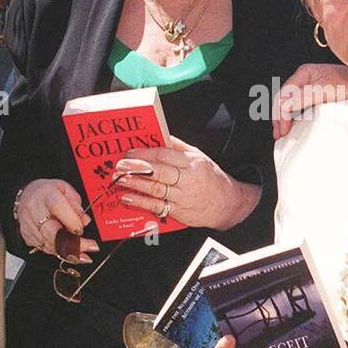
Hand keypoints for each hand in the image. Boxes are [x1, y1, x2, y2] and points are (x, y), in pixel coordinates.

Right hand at [15, 178, 97, 259]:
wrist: (27, 196)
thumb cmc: (48, 193)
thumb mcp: (66, 190)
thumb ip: (77, 205)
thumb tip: (85, 221)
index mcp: (47, 196)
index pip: (58, 208)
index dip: (72, 222)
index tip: (82, 230)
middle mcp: (35, 211)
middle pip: (52, 232)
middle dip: (74, 244)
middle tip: (90, 247)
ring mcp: (29, 225)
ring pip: (49, 244)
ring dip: (68, 252)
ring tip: (83, 255)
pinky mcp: (27, 236)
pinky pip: (44, 248)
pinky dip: (59, 252)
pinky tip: (70, 253)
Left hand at [112, 135, 260, 230]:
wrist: (227, 204)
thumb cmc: (211, 178)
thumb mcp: (200, 157)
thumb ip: (179, 147)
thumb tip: (161, 135)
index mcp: (193, 163)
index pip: (166, 155)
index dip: (146, 153)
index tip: (130, 152)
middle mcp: (188, 180)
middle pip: (159, 172)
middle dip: (137, 168)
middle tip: (120, 165)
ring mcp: (184, 197)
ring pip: (156, 190)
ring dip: (136, 185)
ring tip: (120, 179)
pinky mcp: (180, 212)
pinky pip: (158, 207)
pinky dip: (142, 202)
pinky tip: (128, 198)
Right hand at [273, 62, 347, 138]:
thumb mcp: (326, 90)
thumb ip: (304, 97)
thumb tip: (285, 107)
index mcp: (305, 73)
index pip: (285, 95)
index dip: (281, 113)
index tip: (284, 129)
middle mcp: (305, 79)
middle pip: (284, 99)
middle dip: (279, 117)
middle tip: (279, 134)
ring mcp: (310, 88)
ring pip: (290, 104)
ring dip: (284, 118)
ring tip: (283, 133)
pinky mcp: (317, 98)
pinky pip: (300, 108)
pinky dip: (294, 118)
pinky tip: (293, 127)